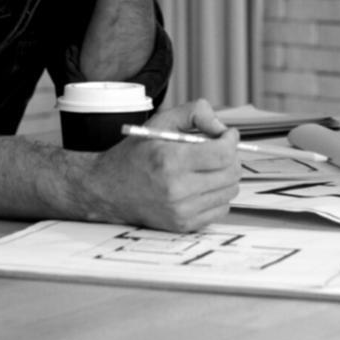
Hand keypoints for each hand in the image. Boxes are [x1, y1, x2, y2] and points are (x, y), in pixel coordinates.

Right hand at [91, 99, 239, 231]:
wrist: (108, 190)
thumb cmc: (135, 155)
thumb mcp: (160, 121)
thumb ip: (195, 113)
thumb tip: (222, 128)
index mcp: (170, 161)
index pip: (223, 154)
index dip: (231, 140)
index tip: (226, 135)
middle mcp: (177, 190)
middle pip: (231, 173)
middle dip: (231, 156)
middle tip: (218, 150)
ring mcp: (181, 211)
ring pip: (230, 191)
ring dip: (225, 176)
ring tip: (207, 168)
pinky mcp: (183, 225)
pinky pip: (221, 209)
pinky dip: (218, 195)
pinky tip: (201, 185)